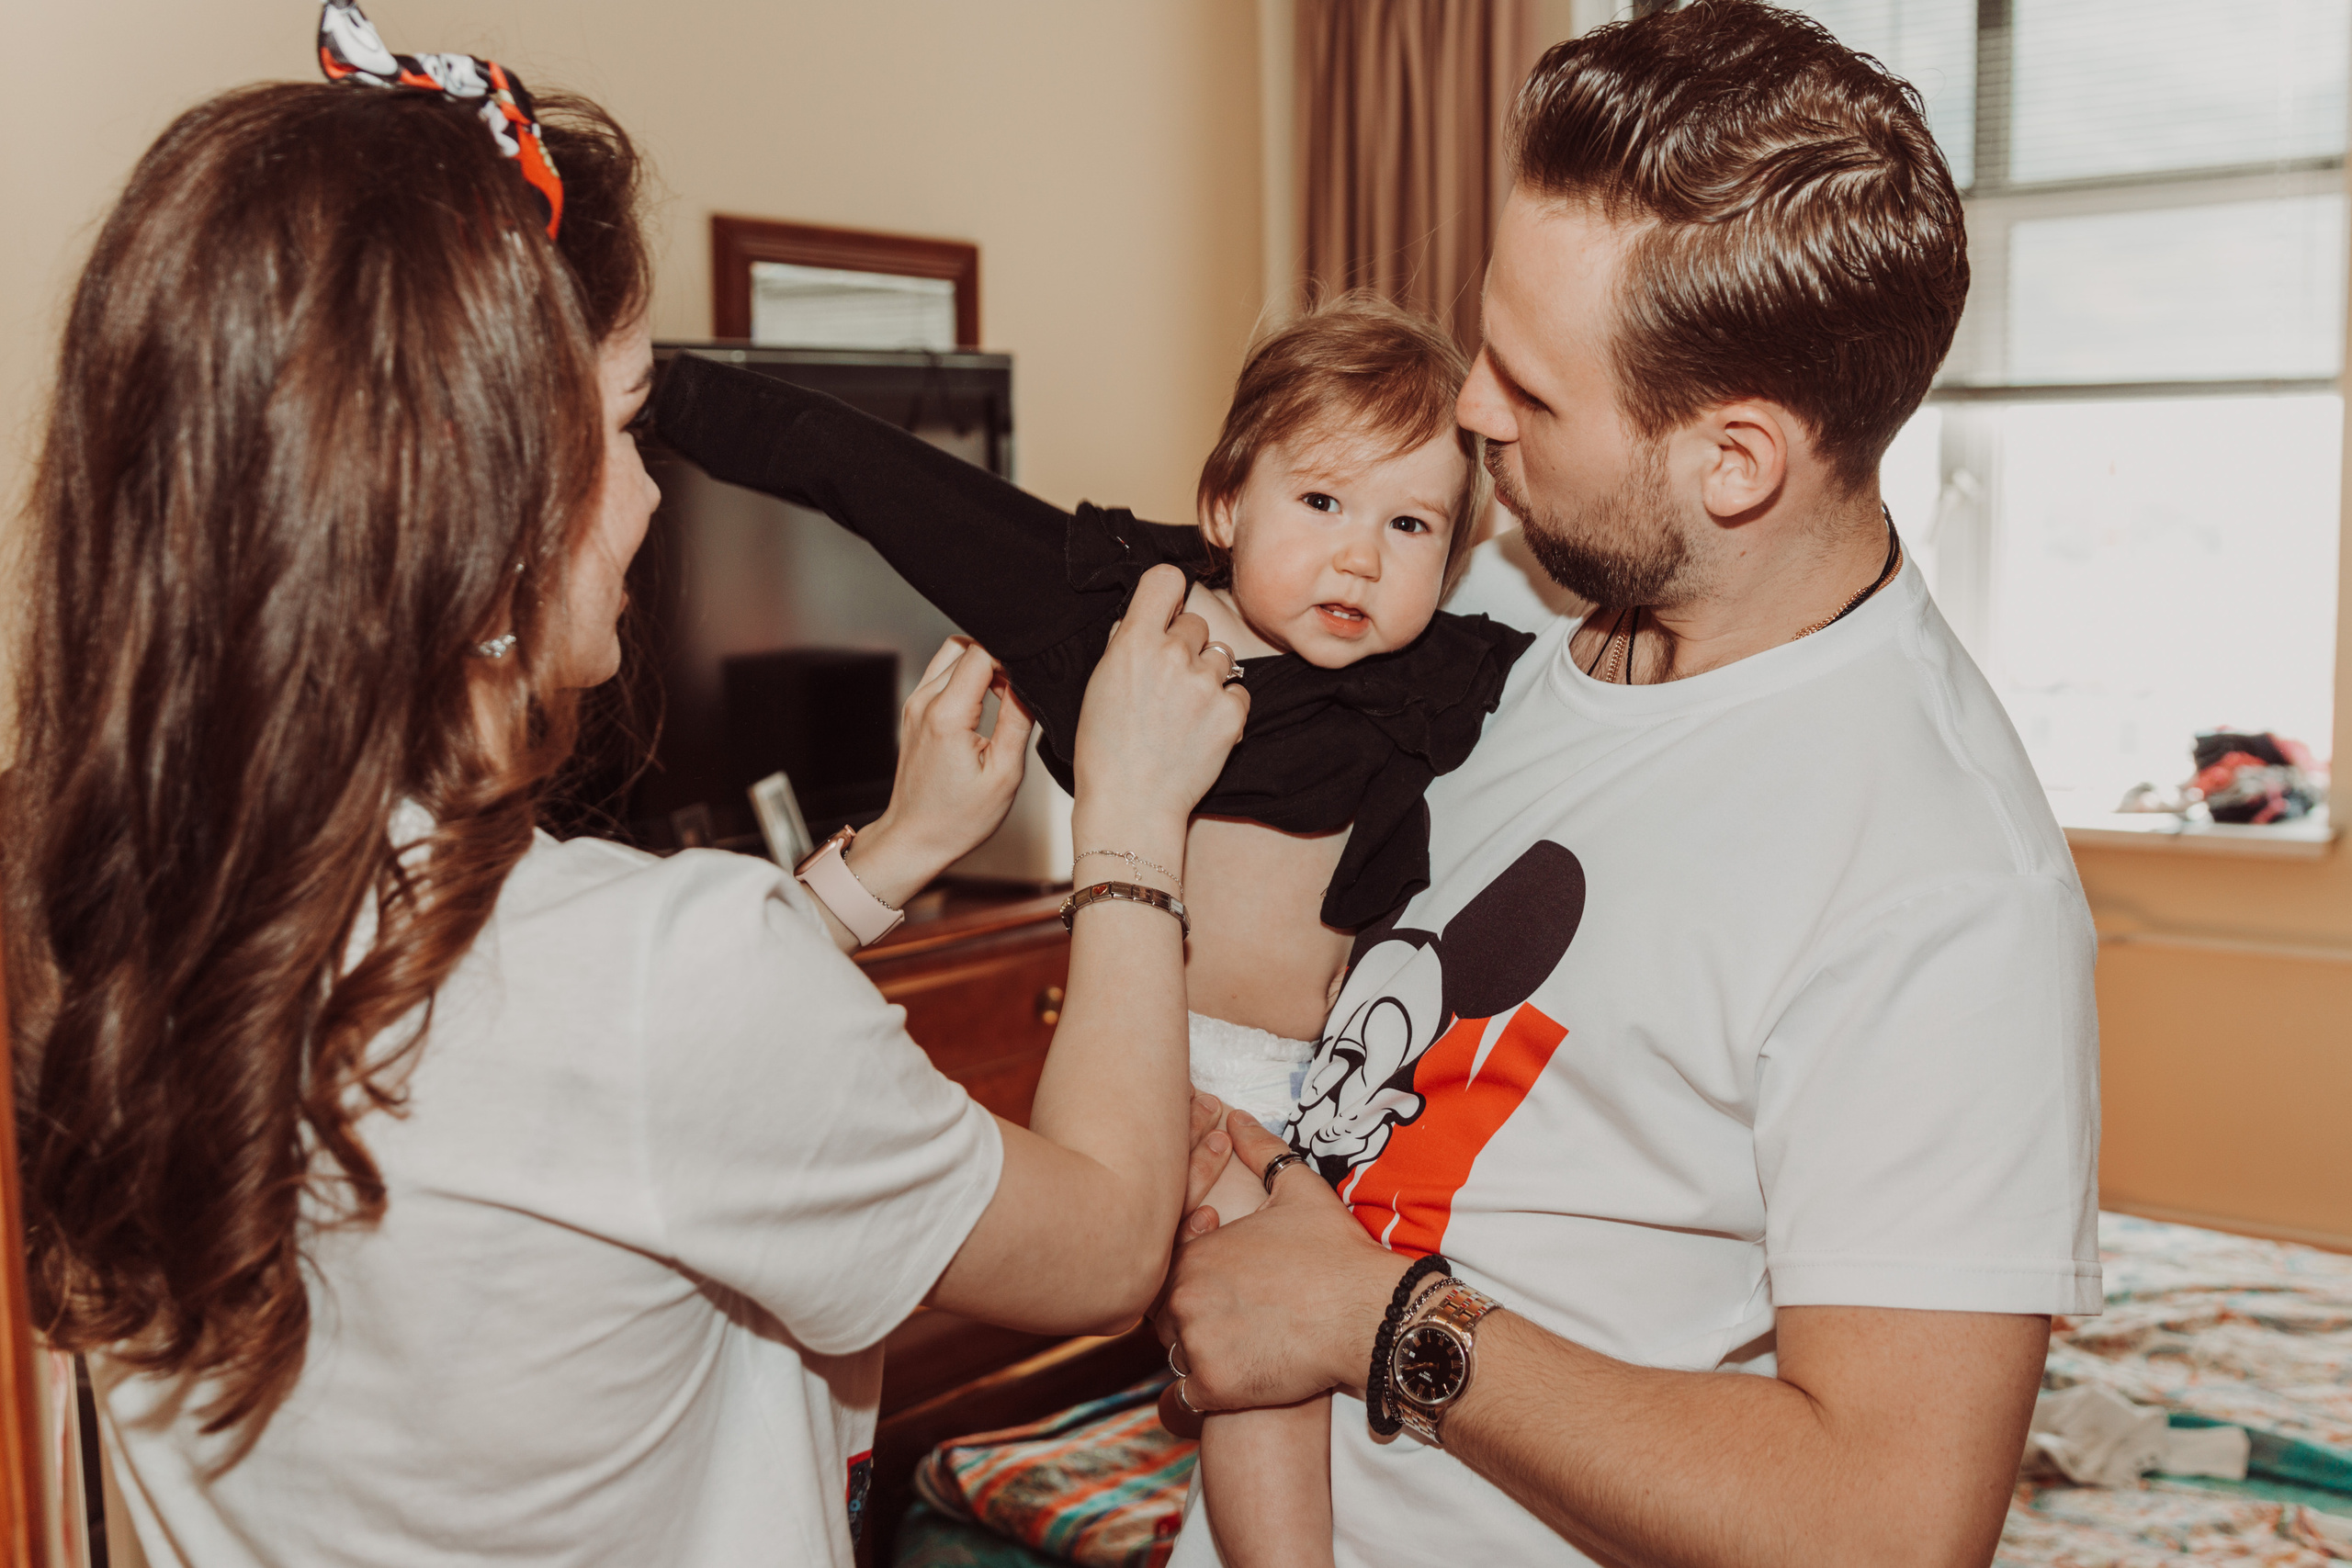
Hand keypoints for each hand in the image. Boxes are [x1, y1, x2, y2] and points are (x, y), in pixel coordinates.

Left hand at [848, 638, 1036, 905]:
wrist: (915, 838)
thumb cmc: (959, 817)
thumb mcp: (1004, 774)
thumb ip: (1018, 720)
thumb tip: (1029, 683)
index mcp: (947, 715)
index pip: (982, 653)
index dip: (1011, 659)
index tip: (1027, 683)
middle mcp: (924, 701)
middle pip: (967, 646)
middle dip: (998, 659)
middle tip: (1017, 694)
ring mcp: (915, 703)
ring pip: (953, 653)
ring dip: (981, 665)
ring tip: (1001, 699)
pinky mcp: (914, 709)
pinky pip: (942, 672)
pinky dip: (966, 676)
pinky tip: (983, 706)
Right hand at [1071, 565, 1248, 839]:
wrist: (1131, 804)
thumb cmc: (1106, 751)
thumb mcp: (1099, 684)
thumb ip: (1126, 644)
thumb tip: (1146, 617)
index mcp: (1134, 642)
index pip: (1166, 578)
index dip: (1169, 592)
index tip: (1167, 608)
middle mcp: (1173, 654)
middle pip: (1196, 623)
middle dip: (1186, 645)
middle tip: (1169, 682)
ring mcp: (1207, 684)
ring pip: (1221, 656)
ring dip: (1208, 675)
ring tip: (1184, 710)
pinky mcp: (1232, 713)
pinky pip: (1239, 690)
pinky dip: (1226, 706)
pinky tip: (1201, 728)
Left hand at [1155, 1112, 1410, 1434]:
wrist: (1371, 1315)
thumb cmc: (1338, 1253)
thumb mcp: (1300, 1190)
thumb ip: (1261, 1152)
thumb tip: (1236, 1117)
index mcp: (1195, 1252)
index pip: (1167, 1270)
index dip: (1197, 1278)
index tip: (1234, 1286)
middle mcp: (1184, 1296)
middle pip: (1165, 1316)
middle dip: (1192, 1319)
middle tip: (1236, 1323)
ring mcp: (1196, 1343)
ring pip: (1176, 1356)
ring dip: (1199, 1356)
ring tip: (1242, 1351)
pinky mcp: (1214, 1387)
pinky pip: (1188, 1398)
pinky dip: (1208, 1394)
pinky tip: (1239, 1383)